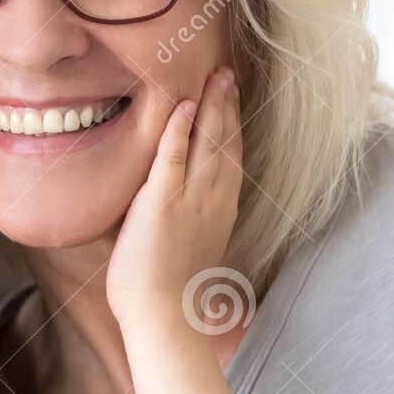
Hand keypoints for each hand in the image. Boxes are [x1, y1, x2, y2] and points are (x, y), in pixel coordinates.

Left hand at [106, 67, 242, 330]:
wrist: (163, 318)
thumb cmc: (167, 295)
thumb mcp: (188, 251)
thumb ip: (185, 225)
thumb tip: (174, 218)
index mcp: (220, 212)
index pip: (230, 159)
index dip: (232, 127)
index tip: (233, 101)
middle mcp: (213, 201)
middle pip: (225, 143)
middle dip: (227, 106)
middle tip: (228, 74)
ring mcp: (190, 200)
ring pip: (207, 143)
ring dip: (211, 106)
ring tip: (215, 77)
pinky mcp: (161, 203)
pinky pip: (173, 157)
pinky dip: (179, 130)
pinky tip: (184, 105)